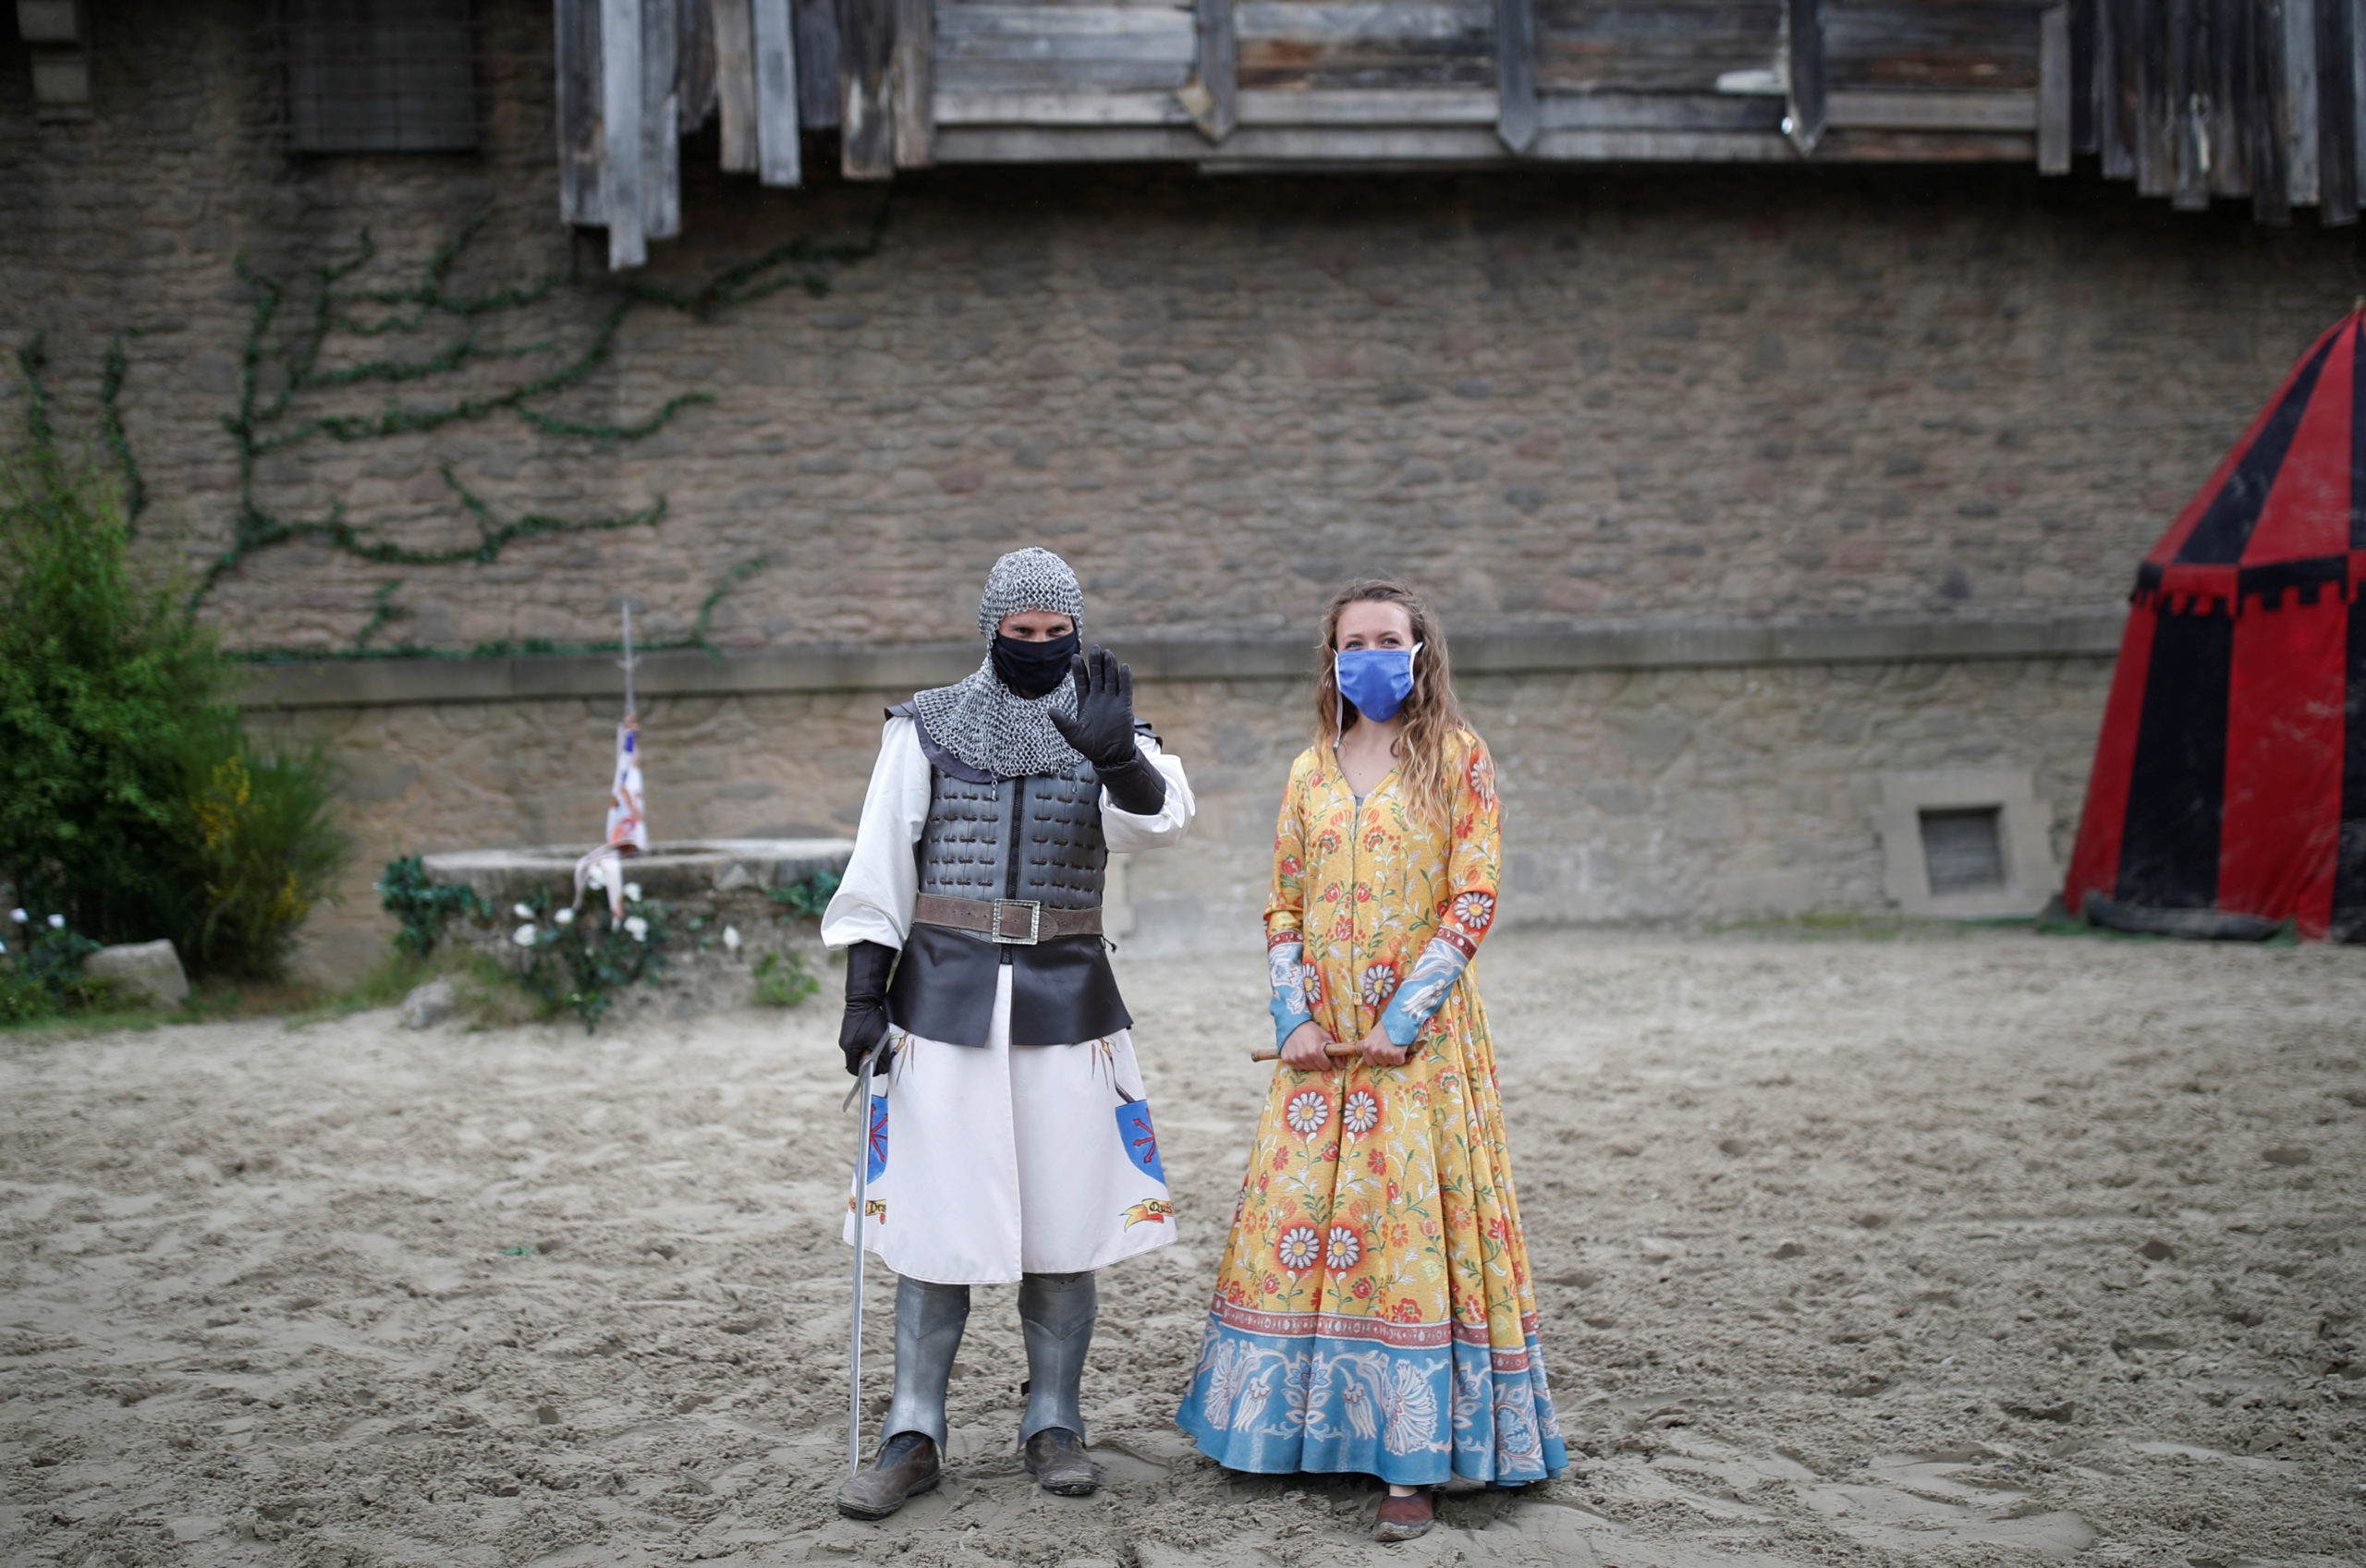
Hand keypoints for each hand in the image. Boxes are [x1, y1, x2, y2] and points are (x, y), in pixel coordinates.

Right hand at [840, 940, 895, 1076]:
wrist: (863, 999)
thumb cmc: (870, 1020)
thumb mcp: (879, 1040)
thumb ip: (882, 1057)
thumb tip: (884, 1069)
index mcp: (849, 1048)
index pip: (855, 1069)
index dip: (866, 1071)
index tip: (878, 1067)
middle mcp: (844, 1044)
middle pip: (856, 1060)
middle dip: (869, 1060)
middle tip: (880, 1054)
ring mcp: (846, 1037)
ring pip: (858, 1051)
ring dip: (868, 1050)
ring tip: (878, 1043)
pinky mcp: (849, 1030)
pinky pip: (858, 1042)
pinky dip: (866, 1043)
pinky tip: (874, 1036)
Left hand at [1048, 645, 1139, 769]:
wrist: (1109, 756)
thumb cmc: (1090, 746)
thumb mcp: (1072, 734)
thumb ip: (1061, 721)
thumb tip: (1050, 710)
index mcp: (1085, 702)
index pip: (1082, 681)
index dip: (1079, 669)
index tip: (1075, 656)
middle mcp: (1098, 698)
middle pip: (1097, 675)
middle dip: (1095, 662)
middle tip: (1095, 648)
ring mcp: (1112, 700)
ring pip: (1111, 678)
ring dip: (1109, 666)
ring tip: (1107, 653)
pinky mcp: (1124, 706)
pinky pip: (1125, 689)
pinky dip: (1125, 678)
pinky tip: (1124, 667)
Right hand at [1279, 1020, 1340, 1072]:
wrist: (1294, 1024)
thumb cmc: (1313, 1030)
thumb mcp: (1327, 1038)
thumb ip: (1336, 1053)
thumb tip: (1342, 1066)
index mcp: (1315, 1052)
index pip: (1325, 1067)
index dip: (1326, 1060)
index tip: (1323, 1054)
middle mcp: (1304, 1057)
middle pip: (1316, 1068)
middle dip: (1318, 1062)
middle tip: (1315, 1051)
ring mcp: (1294, 1058)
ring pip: (1307, 1068)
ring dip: (1309, 1062)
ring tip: (1307, 1051)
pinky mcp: (1286, 1058)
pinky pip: (1297, 1067)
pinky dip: (1299, 1062)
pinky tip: (1299, 1053)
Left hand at [1357, 1022, 1409, 1066]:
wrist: (1400, 1017)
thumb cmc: (1387, 1025)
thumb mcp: (1374, 1035)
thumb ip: (1373, 1045)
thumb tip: (1375, 1056)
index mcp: (1366, 1046)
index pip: (1370, 1062)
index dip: (1378, 1058)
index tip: (1383, 1052)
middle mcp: (1373, 1051)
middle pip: (1382, 1063)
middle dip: (1387, 1057)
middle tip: (1391, 1046)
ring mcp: (1384, 1053)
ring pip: (1391, 1063)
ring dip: (1395, 1057)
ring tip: (1396, 1045)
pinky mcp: (1396, 1054)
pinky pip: (1399, 1062)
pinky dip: (1402, 1057)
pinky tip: (1402, 1047)